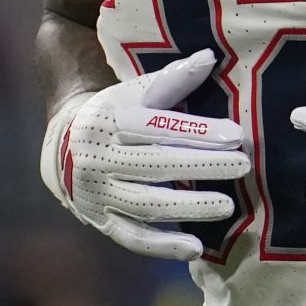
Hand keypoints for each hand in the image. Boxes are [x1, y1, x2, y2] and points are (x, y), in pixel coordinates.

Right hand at [41, 49, 250, 260]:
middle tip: (243, 165)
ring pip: (146, 204)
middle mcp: (99, 158)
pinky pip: (133, 238)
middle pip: (155, 163)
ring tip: (228, 205)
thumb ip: (172, 80)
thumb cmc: (114, 114)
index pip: (156, 126)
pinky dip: (163, 245)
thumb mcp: (135, 92)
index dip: (196, 130)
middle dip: (201, 165)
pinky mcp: (101, 221)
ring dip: (189, 205)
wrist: (63, 147)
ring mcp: (98, 193)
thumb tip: (209, 57)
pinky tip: (196, 248)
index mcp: (109, 121)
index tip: (236, 135)